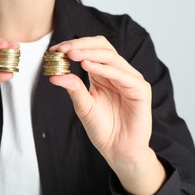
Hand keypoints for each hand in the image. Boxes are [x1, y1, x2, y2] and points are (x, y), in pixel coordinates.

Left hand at [49, 36, 164, 194]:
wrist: (118, 150)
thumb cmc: (102, 128)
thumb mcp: (83, 105)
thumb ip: (73, 88)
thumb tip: (54, 76)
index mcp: (104, 74)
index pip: (92, 50)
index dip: (74, 46)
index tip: (54, 49)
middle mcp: (118, 73)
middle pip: (103, 47)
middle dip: (81, 45)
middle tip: (62, 49)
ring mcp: (131, 80)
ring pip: (112, 57)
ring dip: (90, 53)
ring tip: (71, 54)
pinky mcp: (141, 90)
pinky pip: (123, 75)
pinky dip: (104, 69)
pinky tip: (87, 66)